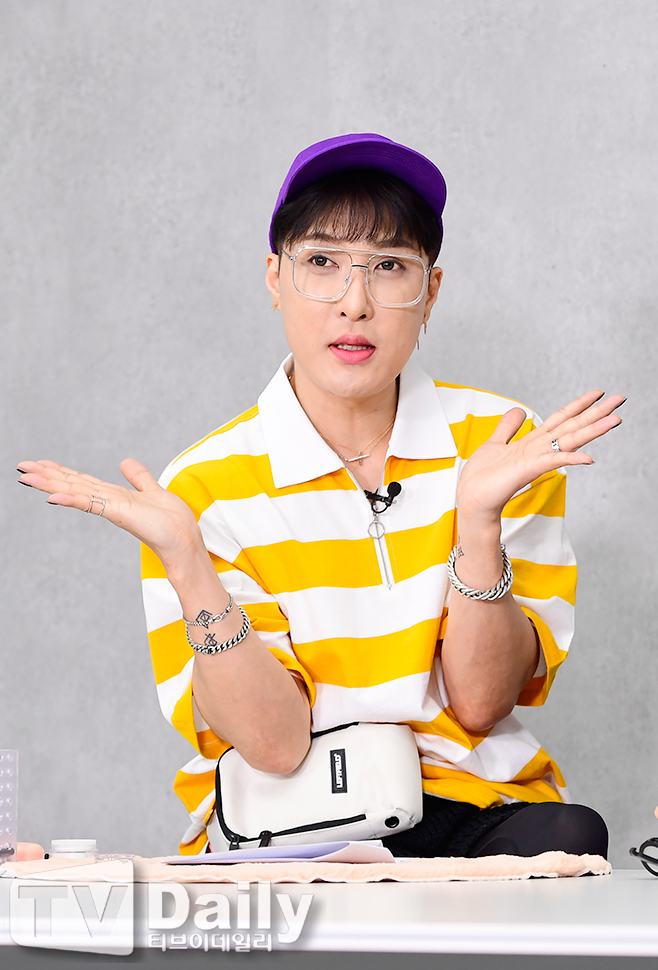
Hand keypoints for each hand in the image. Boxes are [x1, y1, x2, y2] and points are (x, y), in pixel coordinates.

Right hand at [16, 458, 203, 566]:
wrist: (183, 541)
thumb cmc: (171, 521)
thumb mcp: (152, 490)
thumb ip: (138, 477)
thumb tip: (125, 461)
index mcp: (113, 495)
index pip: (82, 481)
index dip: (61, 471)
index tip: (40, 463)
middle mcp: (108, 501)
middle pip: (72, 484)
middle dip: (47, 476)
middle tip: (21, 467)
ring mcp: (110, 508)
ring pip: (75, 492)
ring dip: (50, 484)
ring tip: (26, 476)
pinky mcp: (117, 513)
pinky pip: (90, 504)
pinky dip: (71, 499)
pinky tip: (52, 496)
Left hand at [456, 390, 624, 521]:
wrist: (473, 498)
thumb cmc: (483, 476)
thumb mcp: (495, 443)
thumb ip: (508, 427)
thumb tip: (519, 410)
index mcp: (533, 441)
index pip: (561, 419)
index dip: (579, 405)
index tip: (598, 393)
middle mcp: (539, 449)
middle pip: (573, 426)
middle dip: (596, 412)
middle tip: (621, 399)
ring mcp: (536, 459)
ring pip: (570, 440)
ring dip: (593, 430)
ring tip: (615, 419)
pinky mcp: (529, 469)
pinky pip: (553, 461)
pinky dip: (570, 459)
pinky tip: (589, 458)